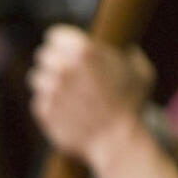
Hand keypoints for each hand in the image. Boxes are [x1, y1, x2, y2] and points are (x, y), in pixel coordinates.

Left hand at [27, 25, 155, 167]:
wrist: (118, 141)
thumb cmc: (131, 105)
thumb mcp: (141, 73)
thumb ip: (131, 56)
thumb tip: (128, 51)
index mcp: (83, 51)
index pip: (54, 36)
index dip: (60, 43)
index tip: (64, 50)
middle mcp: (63, 67)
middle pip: (42, 56)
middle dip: (52, 63)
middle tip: (65, 73)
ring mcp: (50, 90)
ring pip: (36, 79)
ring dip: (48, 84)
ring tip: (65, 94)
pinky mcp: (43, 111)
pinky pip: (39, 102)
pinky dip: (49, 106)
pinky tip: (65, 111)